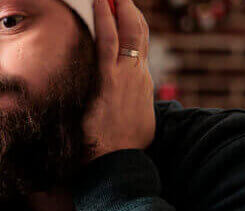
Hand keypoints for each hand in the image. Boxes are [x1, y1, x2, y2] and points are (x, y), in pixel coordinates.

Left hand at [82, 0, 154, 159]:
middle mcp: (139, 75)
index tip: (129, 14)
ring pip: (128, 31)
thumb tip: (118, 111)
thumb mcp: (129, 125)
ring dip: (120, 8)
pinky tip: (102, 2)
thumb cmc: (119, 150)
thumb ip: (124, 111)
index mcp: (142, 85)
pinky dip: (107, 19)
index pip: (140, 49)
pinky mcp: (111, 78)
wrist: (117, 161)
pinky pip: (110, 40)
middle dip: (131, 12)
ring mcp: (127, 75)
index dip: (136, 28)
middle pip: (139, 34)